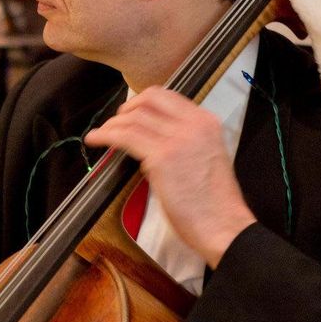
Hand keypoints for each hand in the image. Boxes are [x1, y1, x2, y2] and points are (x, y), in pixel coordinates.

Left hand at [84, 87, 255, 267]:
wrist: (223, 225)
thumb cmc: (214, 202)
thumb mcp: (206, 157)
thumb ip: (185, 142)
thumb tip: (154, 140)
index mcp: (206, 122)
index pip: (168, 96)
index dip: (143, 101)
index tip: (132, 112)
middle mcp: (193, 124)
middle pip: (149, 99)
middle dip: (127, 108)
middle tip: (116, 121)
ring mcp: (177, 139)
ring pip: (134, 117)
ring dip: (112, 124)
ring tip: (102, 133)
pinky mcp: (161, 158)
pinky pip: (125, 137)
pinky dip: (106, 135)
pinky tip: (96, 139)